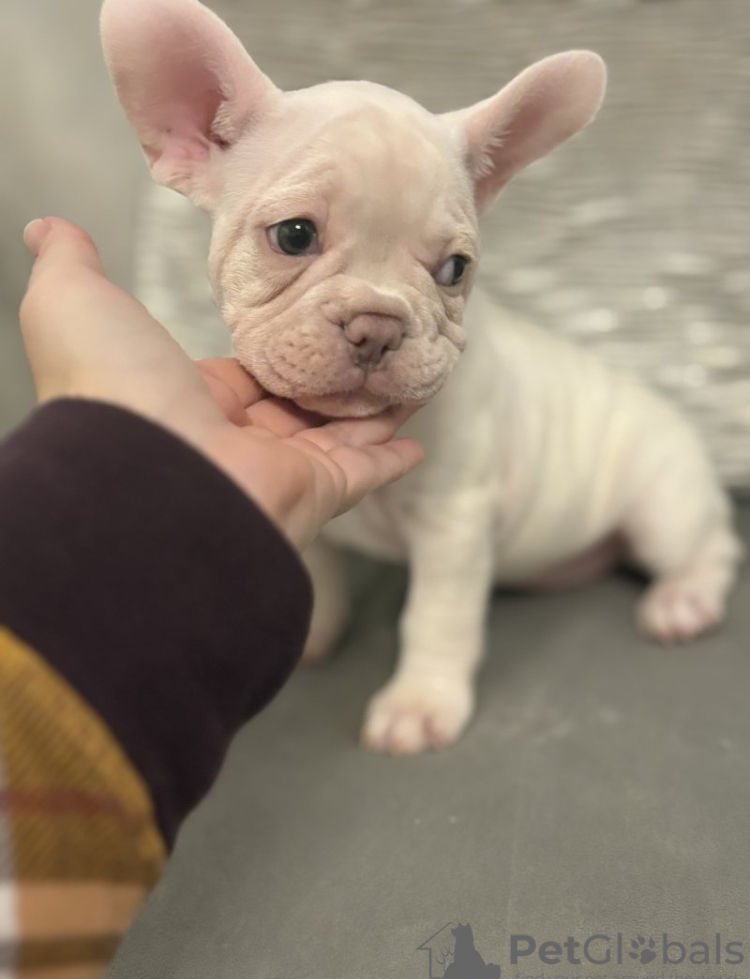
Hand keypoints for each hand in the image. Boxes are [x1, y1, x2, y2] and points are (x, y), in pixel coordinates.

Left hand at [19, 217, 423, 548]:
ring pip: (339, 435)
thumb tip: (46, 227)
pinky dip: (391, 458)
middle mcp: (236, 439)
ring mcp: (280, 468)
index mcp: (191, 399)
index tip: (307, 319)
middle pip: (297, 405)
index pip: (244, 376)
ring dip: (371, 406)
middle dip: (331, 376)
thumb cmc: (111, 384)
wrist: (148, 467)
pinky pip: (366, 474)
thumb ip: (71, 265)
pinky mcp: (318, 491)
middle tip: (366, 342)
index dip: (276, 346)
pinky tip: (417, 440)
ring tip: (402, 372)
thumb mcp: (76, 302)